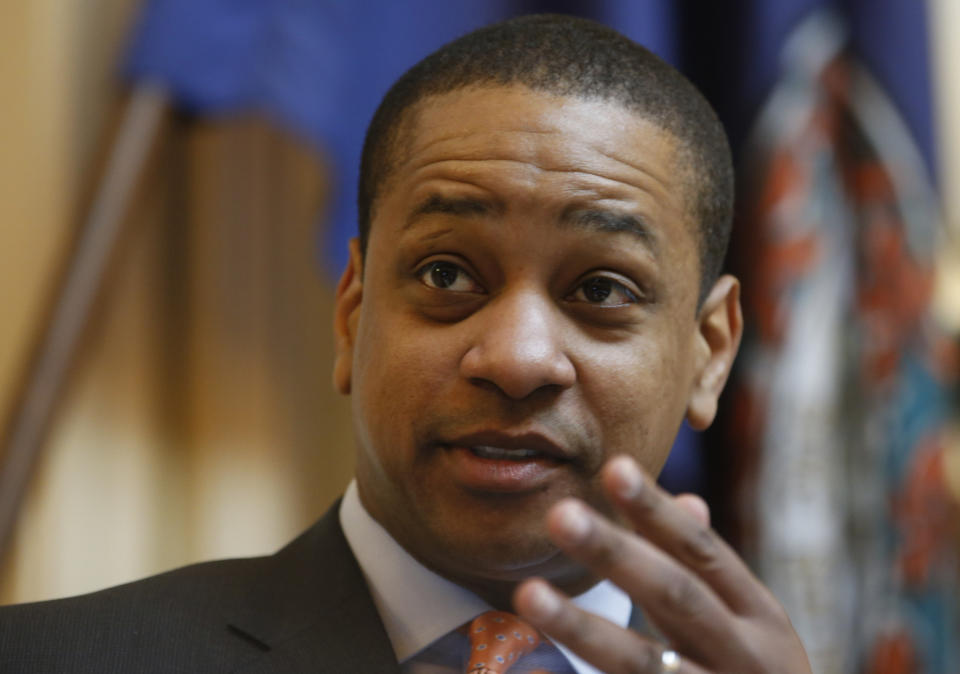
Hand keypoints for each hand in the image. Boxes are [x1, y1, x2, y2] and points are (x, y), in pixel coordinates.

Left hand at [513, 455, 810, 672]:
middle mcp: (746, 658)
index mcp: (760, 619)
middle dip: (616, 554)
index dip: (657, 511)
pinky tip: (538, 670)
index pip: (702, 553)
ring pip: (644, 663)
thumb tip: (688, 500)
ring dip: (581, 628)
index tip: (613, 466)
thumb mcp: (753, 627)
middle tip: (559, 513)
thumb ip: (710, 572)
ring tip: (527, 594)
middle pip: (675, 596)